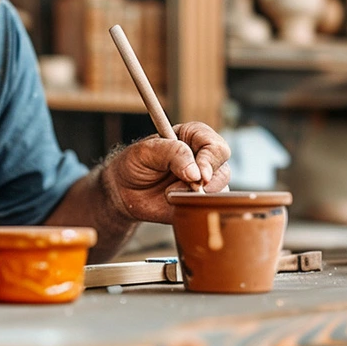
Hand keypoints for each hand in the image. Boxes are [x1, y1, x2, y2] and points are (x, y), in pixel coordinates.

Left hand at [102, 122, 231, 223]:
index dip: (210, 160)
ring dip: (198, 195)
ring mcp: (203, 181)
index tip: (199, 175)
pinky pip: (211, 207)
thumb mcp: (146, 151)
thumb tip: (195, 173)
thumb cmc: (134, 164)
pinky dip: (196, 208)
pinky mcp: (199, 200)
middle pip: (223, 168)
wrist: (123, 191)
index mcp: (192, 138)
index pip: (214, 145)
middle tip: (191, 188)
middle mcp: (202, 158)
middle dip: (208, 181)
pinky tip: (177, 203)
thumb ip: (172, 153)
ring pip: (221, 189)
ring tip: (171, 193)